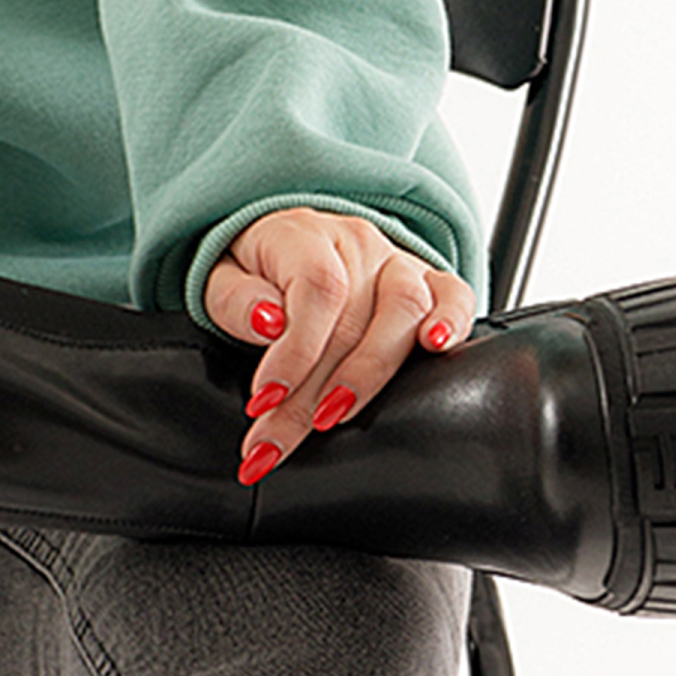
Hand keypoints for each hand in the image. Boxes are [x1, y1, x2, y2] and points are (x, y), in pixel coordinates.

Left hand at [203, 208, 474, 485]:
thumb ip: (236, 299)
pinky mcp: (428, 281)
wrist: (286, 242)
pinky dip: (452, 323)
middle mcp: (357, 244)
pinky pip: (455, 294)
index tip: (264, 399)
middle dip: (313, 391)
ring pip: (406, 308)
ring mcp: (397, 260)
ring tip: (337, 415)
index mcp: (304, 236)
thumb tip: (267, 324)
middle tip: (277, 439)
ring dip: (371, 372)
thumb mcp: (220, 278)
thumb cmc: (254, 268)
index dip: (294, 351)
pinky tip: (436, 351)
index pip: (316, 288)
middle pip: (354, 317)